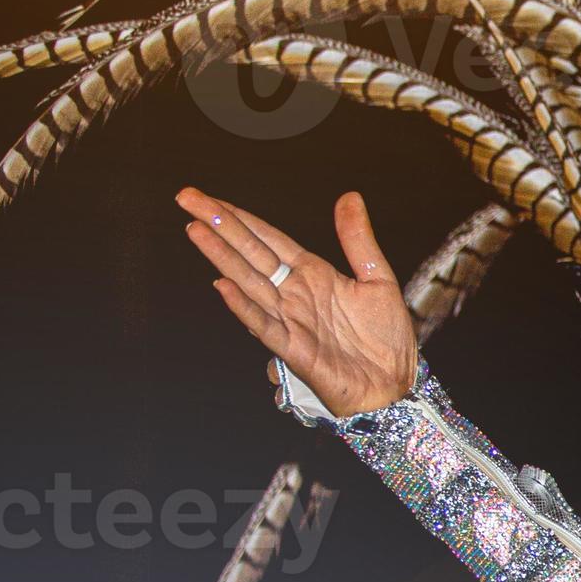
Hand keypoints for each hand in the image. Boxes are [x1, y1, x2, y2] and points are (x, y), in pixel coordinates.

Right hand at [178, 187, 416, 418]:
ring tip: (197, 229)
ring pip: (250, 283)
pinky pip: (265, 325)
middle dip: (219, 225)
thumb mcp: (378, 279)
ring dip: (223, 257)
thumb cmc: (386, 338)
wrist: (395, 385)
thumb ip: (358, 240)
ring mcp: (291, 320)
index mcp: (312, 274)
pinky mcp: (295, 349)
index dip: (237, 216)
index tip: (206, 196)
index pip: (266, 238)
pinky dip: (244, 307)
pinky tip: (224, 285)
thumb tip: (350, 196)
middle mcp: (294, 293)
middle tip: (185, 197)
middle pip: (250, 253)